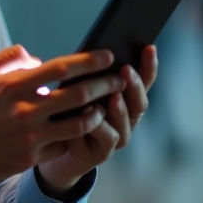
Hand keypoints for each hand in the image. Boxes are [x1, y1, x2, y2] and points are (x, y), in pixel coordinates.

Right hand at [0, 45, 125, 193]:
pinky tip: (84, 130)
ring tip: (106, 106)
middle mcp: (25, 110)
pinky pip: (63, 145)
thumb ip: (6, 57)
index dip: (88, 61)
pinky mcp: (29, 158)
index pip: (60, 68)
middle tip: (120, 79)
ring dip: (97, 113)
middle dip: (104, 85)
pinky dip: (76, 136)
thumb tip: (35, 57)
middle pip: (77, 96)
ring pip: (77, 124)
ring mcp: (29, 137)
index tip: (107, 56)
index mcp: (13, 85)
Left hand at [36, 44, 158, 196]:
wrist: (53, 145)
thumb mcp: (78, 88)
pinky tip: (88, 116)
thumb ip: (90, 75)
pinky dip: (96, 128)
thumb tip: (95, 51)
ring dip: (119, 110)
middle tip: (126, 71)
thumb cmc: (68, 110)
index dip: (148, 66)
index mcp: (125, 100)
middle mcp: (125, 120)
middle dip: (134, 86)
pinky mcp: (100, 154)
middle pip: (139, 104)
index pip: (143, 82)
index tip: (149, 47)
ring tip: (113, 97)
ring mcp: (115, 138)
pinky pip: (103, 141)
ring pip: (123, 124)